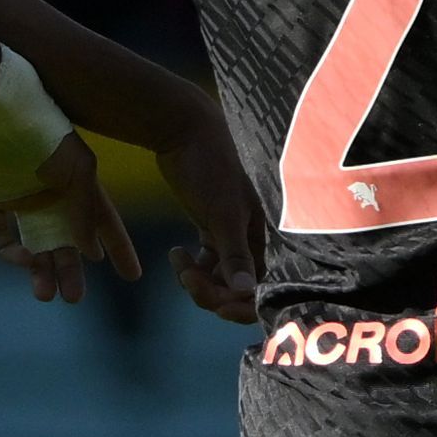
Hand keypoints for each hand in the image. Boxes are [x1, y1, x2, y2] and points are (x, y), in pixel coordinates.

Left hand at [0, 130, 144, 304]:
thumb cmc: (45, 132)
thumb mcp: (79, 171)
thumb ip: (87, 211)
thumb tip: (91, 252)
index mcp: (80, 186)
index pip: (104, 224)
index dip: (119, 248)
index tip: (132, 276)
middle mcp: (53, 196)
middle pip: (66, 244)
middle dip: (71, 273)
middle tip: (74, 298)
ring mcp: (22, 199)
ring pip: (33, 247)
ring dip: (41, 272)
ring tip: (46, 295)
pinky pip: (0, 236)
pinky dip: (11, 252)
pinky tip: (24, 259)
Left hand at [161, 113, 266, 321]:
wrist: (186, 131)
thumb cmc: (209, 167)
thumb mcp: (222, 212)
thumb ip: (235, 252)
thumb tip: (248, 290)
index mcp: (261, 237)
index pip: (260, 287)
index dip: (241, 303)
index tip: (215, 304)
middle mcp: (250, 240)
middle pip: (236, 288)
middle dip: (212, 291)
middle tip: (186, 279)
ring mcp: (230, 234)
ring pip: (218, 278)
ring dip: (197, 279)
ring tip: (177, 260)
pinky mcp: (211, 227)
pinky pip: (205, 263)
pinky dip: (191, 266)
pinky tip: (175, 253)